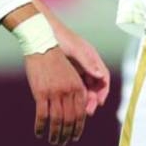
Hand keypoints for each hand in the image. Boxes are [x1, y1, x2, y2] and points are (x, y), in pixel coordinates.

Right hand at [23, 46, 87, 145]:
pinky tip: (39, 133)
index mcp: (77, 84)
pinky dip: (41, 128)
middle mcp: (68, 90)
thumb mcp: (71, 72)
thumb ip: (75, 89)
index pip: (81, 110)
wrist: (42, 44)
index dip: (79, 125)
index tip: (76, 134)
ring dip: (55, 134)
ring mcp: (54, 92)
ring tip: (54, 141)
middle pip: (70, 118)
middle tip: (64, 142)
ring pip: (57, 120)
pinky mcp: (41, 93)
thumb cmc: (56, 58)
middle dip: (68, 133)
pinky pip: (42, 116)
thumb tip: (78, 107)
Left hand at [34, 0, 109, 114]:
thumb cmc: (60, 38)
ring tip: (77, 112)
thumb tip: (101, 76)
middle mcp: (86, 64)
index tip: (99, 103)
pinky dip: (74, 97)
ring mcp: (76, 68)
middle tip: (87, 112)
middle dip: (93, 99)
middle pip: (95, 85)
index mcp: (92, 57)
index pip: (103, 77)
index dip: (103, 91)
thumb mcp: (75, 50)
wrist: (42, 32)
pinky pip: (74, 87)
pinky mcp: (66, 72)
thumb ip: (88, 62)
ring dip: (83, 100)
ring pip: (84, 88)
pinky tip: (68, 104)